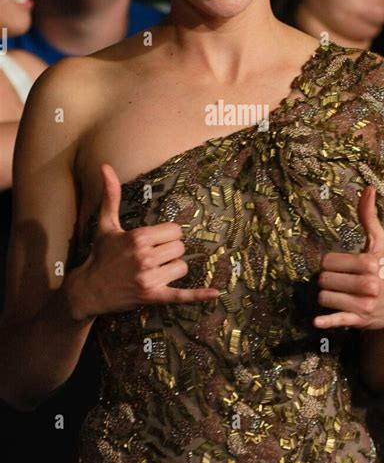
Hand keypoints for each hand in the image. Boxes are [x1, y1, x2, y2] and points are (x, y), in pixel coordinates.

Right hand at [67, 164, 218, 319]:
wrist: (88, 290)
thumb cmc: (100, 254)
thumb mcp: (106, 224)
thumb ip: (111, 195)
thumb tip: (105, 166)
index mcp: (138, 237)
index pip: (174, 231)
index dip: (167, 236)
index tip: (154, 241)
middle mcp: (144, 257)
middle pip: (180, 249)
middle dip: (170, 252)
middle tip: (153, 256)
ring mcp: (148, 278)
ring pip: (181, 268)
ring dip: (172, 270)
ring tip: (154, 271)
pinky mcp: (152, 296)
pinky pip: (180, 295)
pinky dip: (198, 295)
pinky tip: (215, 293)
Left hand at [314, 186, 383, 332]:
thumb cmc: (383, 270)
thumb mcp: (378, 245)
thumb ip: (369, 218)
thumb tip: (368, 188)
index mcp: (370, 263)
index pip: (328, 262)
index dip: (330, 264)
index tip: (340, 267)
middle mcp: (368, 284)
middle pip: (324, 279)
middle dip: (328, 280)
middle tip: (341, 282)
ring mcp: (363, 304)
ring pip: (324, 297)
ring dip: (327, 296)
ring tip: (340, 295)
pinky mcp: (358, 320)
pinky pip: (337, 320)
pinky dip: (327, 321)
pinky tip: (317, 321)